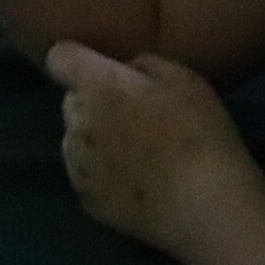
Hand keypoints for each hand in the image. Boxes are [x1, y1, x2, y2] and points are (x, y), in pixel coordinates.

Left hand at [46, 41, 264, 261]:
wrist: (204, 206)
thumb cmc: (199, 135)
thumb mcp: (185, 80)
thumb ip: (145, 65)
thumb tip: (126, 68)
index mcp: (98, 87)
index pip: (60, 58)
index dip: (76, 60)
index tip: (100, 70)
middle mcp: (77, 122)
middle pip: (72, 101)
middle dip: (94, 103)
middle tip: (134, 118)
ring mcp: (77, 165)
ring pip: (75, 140)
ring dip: (94, 140)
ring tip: (136, 156)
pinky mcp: (86, 199)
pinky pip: (85, 176)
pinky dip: (101, 175)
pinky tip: (134, 183)